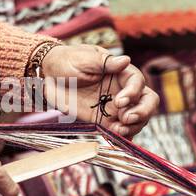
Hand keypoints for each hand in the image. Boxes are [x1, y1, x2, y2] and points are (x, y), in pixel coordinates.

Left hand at [39, 44, 158, 135]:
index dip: (133, 93)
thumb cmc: (67, 61)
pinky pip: (121, 131)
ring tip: (118, 130)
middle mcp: (122, 90)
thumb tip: (126, 60)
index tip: (119, 101)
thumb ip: (105, 62)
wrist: (48, 77)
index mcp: (120, 73)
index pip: (138, 83)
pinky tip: (116, 137)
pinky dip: (123, 137)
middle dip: (143, 112)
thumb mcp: (84, 57)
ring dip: (133, 127)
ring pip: (137, 119)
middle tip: (126, 119)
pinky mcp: (105, 121)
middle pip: (147, 101)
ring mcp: (115, 107)